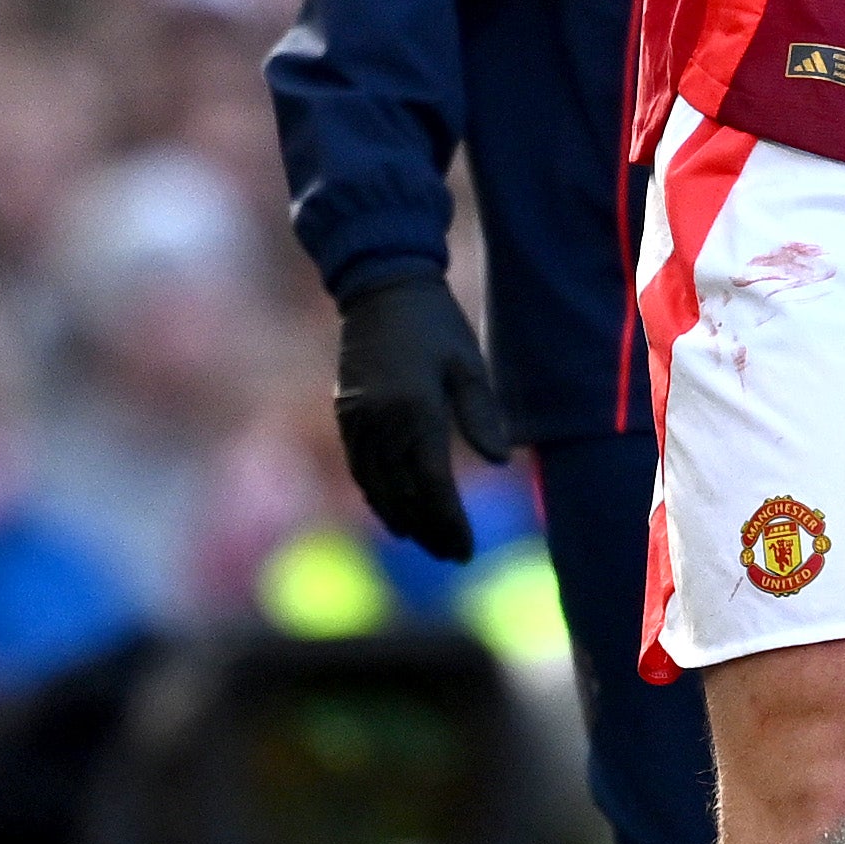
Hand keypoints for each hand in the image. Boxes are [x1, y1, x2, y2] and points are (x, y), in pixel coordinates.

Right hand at [335, 273, 515, 561]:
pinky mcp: (346, 414)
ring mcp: (357, 419)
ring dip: (401, 519)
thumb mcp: (469, 363)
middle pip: (403, 493)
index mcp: (415, 407)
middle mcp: (380, 420)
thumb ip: (481, 414)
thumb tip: (499, 463)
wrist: (381, 287)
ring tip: (426, 543)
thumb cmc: (436, 323)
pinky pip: (361, 468)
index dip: (449, 522)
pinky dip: (377, 495)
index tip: (465, 550)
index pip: (432, 483)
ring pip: (377, 487)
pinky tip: (395, 512)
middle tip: (452, 556)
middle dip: (428, 530)